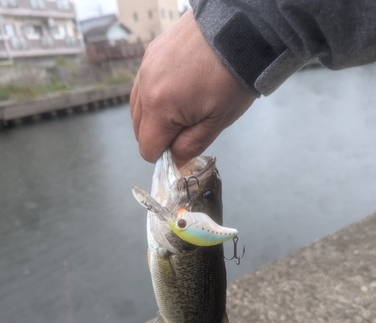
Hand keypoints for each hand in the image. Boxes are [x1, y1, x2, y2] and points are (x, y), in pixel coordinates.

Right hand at [130, 9, 256, 166]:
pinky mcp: (151, 53)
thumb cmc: (233, 78)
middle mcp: (145, 87)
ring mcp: (145, 67)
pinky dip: (154, 95)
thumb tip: (175, 161)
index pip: (147, 148)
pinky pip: (143, 85)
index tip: (182, 146)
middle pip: (138, 130)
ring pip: (137, 107)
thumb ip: (191, 145)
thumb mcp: (218, 121)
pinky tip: (177, 88)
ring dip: (155, 116)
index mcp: (160, 108)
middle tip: (187, 126)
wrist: (239, 29)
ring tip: (183, 107)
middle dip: (159, 136)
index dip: (164, 155)